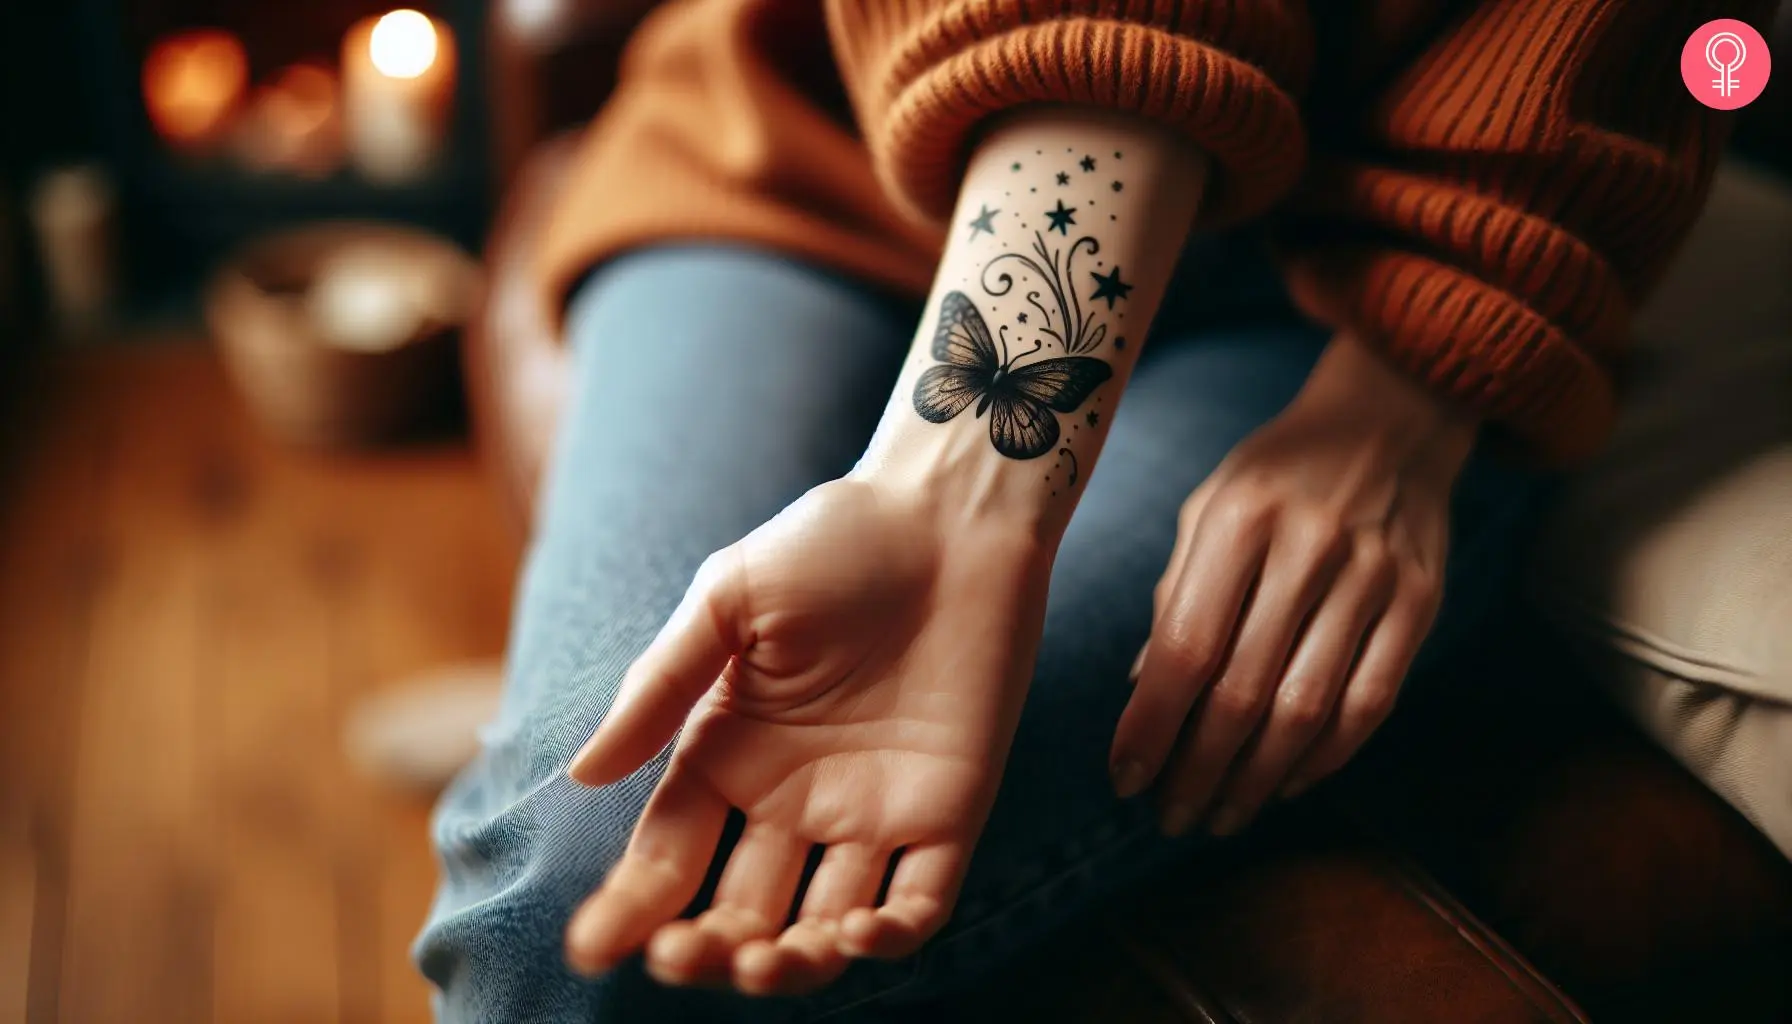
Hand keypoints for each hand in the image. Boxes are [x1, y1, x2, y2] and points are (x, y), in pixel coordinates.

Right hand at [562, 475, 1048, 995]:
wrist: (949, 514)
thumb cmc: (833, 541)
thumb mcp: (728, 599)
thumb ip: (661, 686)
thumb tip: (582, 776)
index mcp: (728, 754)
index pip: (668, 855)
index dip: (629, 907)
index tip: (592, 950)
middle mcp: (793, 798)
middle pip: (738, 911)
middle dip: (708, 952)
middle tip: (690, 957)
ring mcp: (872, 812)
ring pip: (822, 927)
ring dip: (792, 964)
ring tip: (771, 959)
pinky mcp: (949, 810)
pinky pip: (920, 901)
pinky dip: (892, 935)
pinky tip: (858, 931)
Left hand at [1110, 334, 1475, 835]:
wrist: (1392, 418)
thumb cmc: (1278, 473)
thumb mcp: (1209, 508)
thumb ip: (1176, 593)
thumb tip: (1142, 690)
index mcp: (1238, 521)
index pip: (1186, 646)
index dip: (1153, 724)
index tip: (1126, 777)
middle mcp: (1307, 549)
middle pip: (1244, 691)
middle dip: (1199, 769)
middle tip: (1171, 816)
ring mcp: (1372, 578)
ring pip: (1308, 709)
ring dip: (1258, 779)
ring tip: (1221, 814)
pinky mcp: (1421, 601)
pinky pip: (1371, 702)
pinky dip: (1326, 757)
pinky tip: (1286, 782)